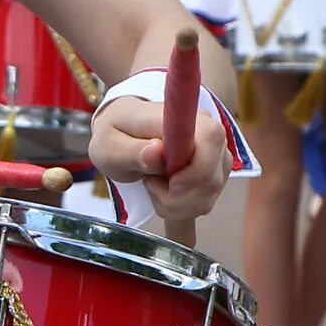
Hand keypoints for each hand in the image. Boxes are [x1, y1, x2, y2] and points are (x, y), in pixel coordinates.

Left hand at [88, 93, 232, 225]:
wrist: (125, 131)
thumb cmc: (117, 133)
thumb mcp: (110, 144)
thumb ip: (132, 150)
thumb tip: (156, 152)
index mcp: (183, 117)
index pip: (212, 138)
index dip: (196, 168)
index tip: (169, 181)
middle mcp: (208, 133)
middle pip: (211, 178)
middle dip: (178, 196)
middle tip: (149, 183)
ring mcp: (215, 155)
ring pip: (208, 194)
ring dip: (176, 204)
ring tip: (153, 185)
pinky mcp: (214, 174)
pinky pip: (205, 201)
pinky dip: (181, 208)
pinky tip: (164, 195)